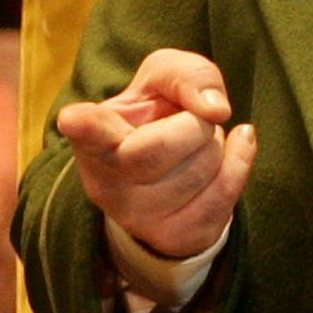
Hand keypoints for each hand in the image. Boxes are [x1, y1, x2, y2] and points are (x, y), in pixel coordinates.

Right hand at [56, 49, 255, 261]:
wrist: (168, 177)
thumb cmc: (156, 118)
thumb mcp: (162, 80)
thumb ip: (186, 74)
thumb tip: (214, 109)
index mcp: (93, 138)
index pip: (88, 132)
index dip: (84, 125)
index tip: (74, 118)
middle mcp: (105, 183)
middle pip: (163, 147)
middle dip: (194, 125)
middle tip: (189, 122)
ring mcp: (137, 218)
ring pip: (202, 168)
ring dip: (215, 144)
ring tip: (194, 147)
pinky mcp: (173, 238)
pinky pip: (224, 194)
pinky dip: (239, 162)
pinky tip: (234, 148)